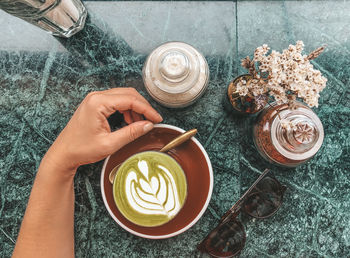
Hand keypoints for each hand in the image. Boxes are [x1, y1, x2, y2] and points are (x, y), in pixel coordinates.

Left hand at [44, 88, 162, 172]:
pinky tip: (130, 121)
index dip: (147, 109)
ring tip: (140, 124)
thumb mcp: (110, 144)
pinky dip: (126, 109)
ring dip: (135, 108)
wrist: (63, 153)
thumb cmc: (81, 149)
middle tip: (152, 120)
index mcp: (98, 103)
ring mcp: (94, 99)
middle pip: (128, 94)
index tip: (157, 119)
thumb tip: (148, 125)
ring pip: (123, 96)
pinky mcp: (95, 104)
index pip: (130, 100)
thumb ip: (131, 133)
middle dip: (143, 107)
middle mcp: (96, 97)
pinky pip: (116, 101)